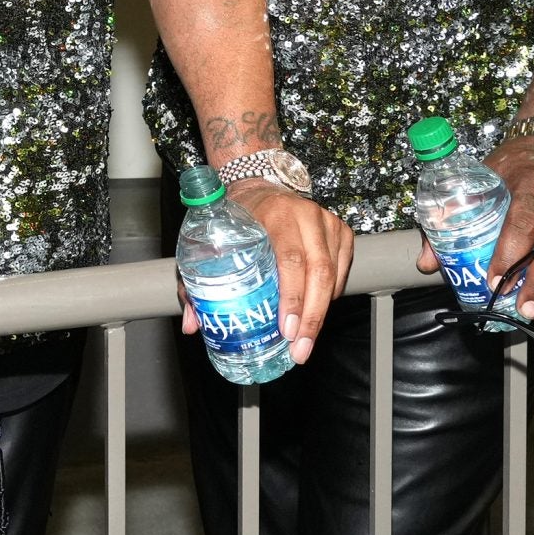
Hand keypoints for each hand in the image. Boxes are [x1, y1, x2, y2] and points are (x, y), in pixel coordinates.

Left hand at [199, 181, 355, 364]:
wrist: (260, 186)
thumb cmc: (235, 216)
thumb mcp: (212, 239)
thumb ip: (197, 280)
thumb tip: (192, 325)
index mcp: (273, 214)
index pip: (289, 259)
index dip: (291, 297)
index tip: (285, 328)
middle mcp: (305, 215)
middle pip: (318, 273)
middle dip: (310, 317)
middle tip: (299, 348)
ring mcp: (326, 222)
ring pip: (332, 276)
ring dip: (320, 313)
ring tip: (306, 341)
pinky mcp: (341, 231)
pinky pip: (341, 272)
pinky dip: (330, 297)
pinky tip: (315, 314)